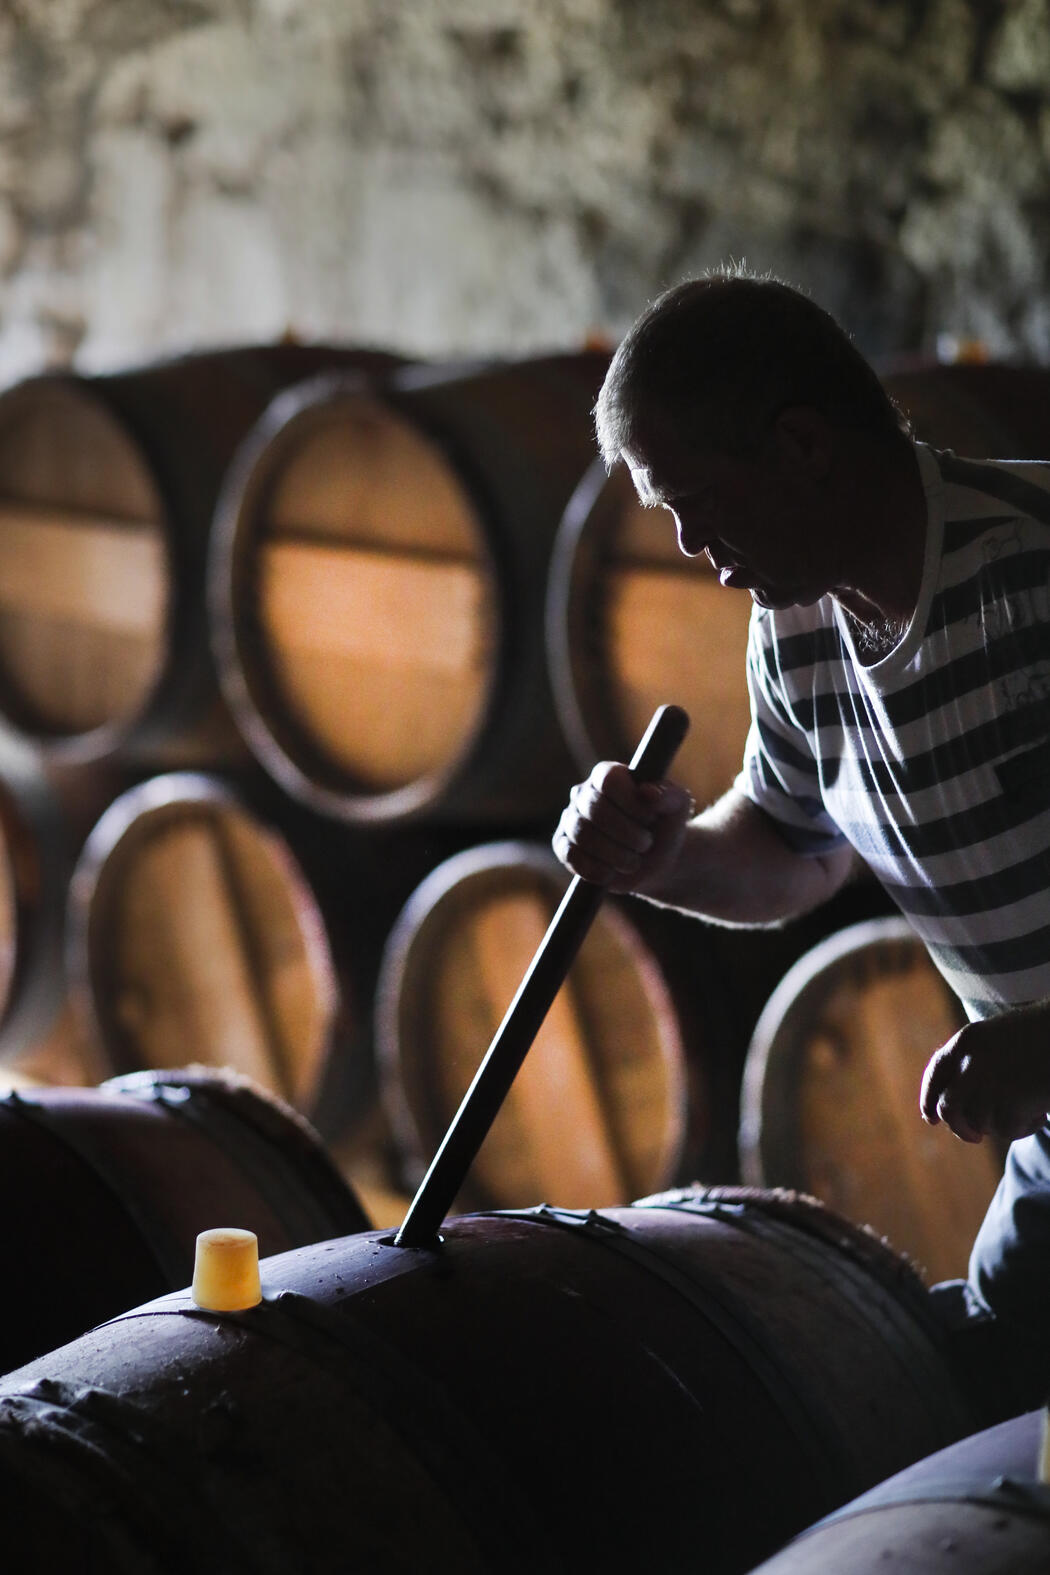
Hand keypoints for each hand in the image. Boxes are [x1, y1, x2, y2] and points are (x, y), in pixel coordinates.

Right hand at [552, 761, 693, 893]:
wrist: (656, 860)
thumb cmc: (665, 826)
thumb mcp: (678, 807)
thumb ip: (669, 795)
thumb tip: (647, 792)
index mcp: (609, 775)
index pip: (608, 780)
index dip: (630, 801)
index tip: (650, 819)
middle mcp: (584, 793)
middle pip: (594, 808)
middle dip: (626, 833)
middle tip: (646, 844)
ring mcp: (570, 820)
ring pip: (582, 834)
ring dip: (615, 854)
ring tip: (634, 862)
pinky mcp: (564, 847)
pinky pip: (571, 856)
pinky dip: (595, 869)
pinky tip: (612, 873)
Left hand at [919, 1009, 1049, 1143]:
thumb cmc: (1042, 1036)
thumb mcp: (1000, 1040)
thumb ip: (976, 1065)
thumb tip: (954, 1109)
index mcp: (967, 1041)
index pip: (936, 1073)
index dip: (928, 1098)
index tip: (931, 1118)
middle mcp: (970, 1061)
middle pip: (948, 1107)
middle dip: (958, 1127)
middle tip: (975, 1136)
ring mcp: (989, 1081)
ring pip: (978, 1123)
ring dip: (1000, 1127)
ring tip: (1026, 1114)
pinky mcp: (1011, 1101)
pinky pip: (1005, 1130)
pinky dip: (1022, 1129)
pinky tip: (1040, 1116)